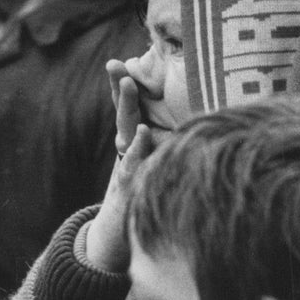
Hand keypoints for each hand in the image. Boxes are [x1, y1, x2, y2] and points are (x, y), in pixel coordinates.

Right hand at [85, 61, 154, 272]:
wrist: (117, 241)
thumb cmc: (141, 199)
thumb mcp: (154, 168)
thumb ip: (161, 146)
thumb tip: (182, 120)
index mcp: (134, 143)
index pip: (130, 106)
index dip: (126, 83)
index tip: (123, 58)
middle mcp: (127, 152)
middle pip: (125, 111)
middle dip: (121, 86)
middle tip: (118, 62)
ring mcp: (127, 168)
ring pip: (125, 131)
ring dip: (126, 106)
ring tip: (128, 82)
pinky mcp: (129, 188)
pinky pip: (133, 165)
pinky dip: (137, 149)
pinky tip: (142, 134)